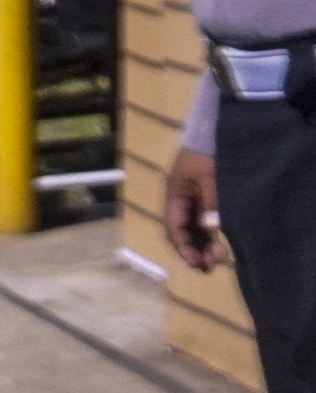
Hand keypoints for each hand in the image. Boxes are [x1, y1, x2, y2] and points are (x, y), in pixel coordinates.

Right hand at [165, 146, 224, 270]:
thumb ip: (211, 201)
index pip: (173, 226)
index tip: (195, 261)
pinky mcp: (208, 196)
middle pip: (182, 231)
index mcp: (174, 193)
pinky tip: (219, 243)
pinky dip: (210, 234)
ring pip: (194, 228)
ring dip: (203, 244)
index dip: (182, 246)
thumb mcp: (210, 174)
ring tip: (217, 258)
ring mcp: (195, 198)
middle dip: (194, 249)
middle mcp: (182, 199)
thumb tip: (210, 227)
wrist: (215, 127)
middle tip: (209, 266)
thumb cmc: (207, 148)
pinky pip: (206, 220)